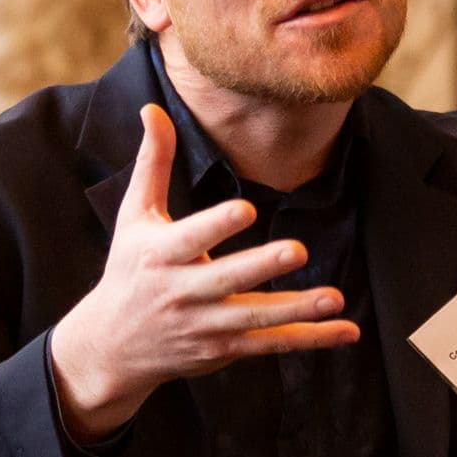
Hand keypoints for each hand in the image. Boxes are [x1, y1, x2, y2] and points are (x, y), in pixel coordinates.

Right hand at [45, 104, 359, 438]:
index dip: (216, 225)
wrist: (111, 345)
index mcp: (161, 254)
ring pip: (255, 318)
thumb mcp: (134, 215)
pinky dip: (308, 339)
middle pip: (227, 279)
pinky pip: (270, 345)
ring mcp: (205, 326)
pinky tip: (345, 330)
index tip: (245, 209)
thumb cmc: (128, 268)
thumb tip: (152, 107)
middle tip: (298, 251)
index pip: (191, 237)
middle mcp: (182, 292)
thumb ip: (153, 162)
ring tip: (334, 298)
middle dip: (261, 267)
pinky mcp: (223, 349)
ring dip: (297, 310)